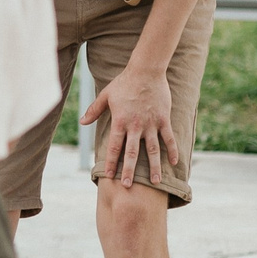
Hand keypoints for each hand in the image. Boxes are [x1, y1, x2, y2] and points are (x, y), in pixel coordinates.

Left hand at [84, 66, 177, 187]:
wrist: (145, 71)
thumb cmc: (124, 82)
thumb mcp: (105, 95)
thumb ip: (94, 110)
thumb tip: (82, 122)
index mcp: (120, 121)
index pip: (114, 147)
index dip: (111, 162)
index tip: (109, 176)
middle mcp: (135, 125)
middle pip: (132, 153)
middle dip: (130, 171)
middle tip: (128, 186)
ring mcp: (151, 123)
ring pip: (153, 150)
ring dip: (154, 167)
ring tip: (156, 182)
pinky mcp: (163, 119)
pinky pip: (168, 138)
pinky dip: (172, 150)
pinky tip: (174, 163)